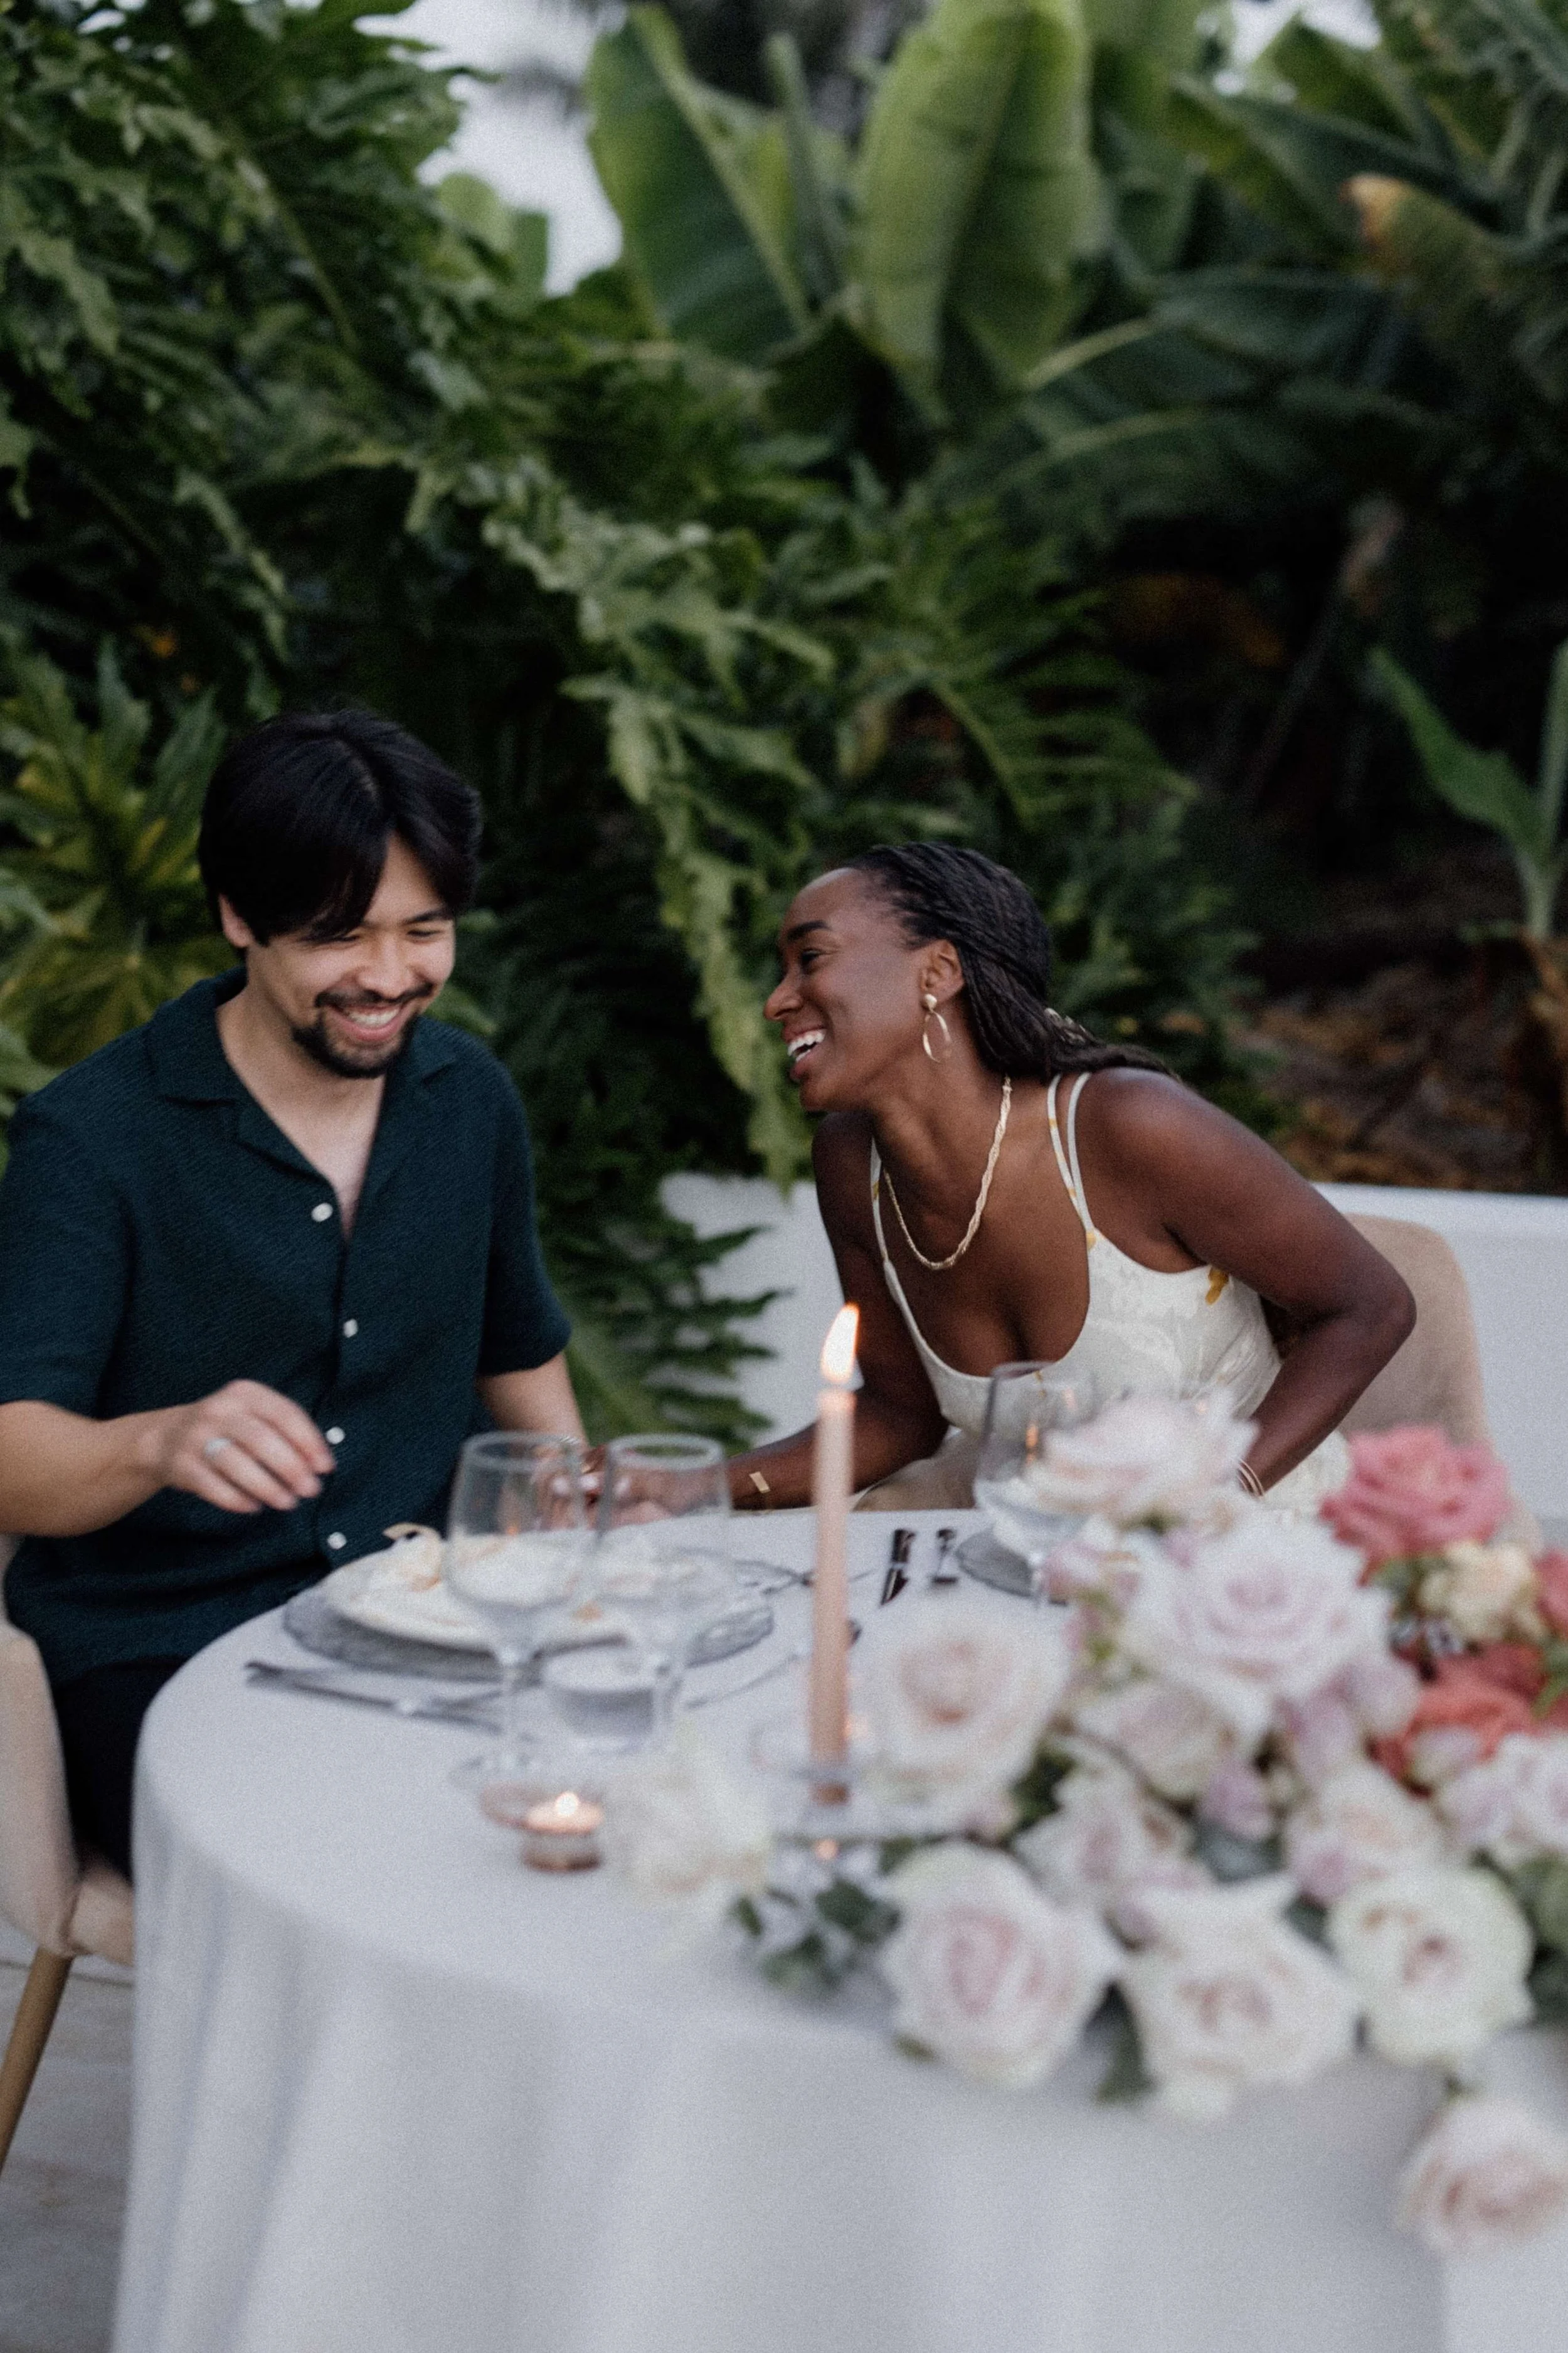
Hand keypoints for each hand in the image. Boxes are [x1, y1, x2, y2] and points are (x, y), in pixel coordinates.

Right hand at [141, 1381, 335, 1515]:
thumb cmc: (227, 1429)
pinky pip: (213, 1486)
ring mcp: (196, 1436)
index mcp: (245, 1393)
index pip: (285, 1414)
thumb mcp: (253, 1415)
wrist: (165, 1437)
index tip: (326, 1467)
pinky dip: (238, 1499)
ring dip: (268, 1487)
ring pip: (237, 1464)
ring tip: (287, 1502)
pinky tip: (255, 1506)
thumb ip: (285, 1432)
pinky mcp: (182, 1464)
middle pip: (262, 1439)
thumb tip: (320, 1464)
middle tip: (310, 1490)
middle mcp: (219, 1410)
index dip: (309, 1442)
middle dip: (291, 1468)